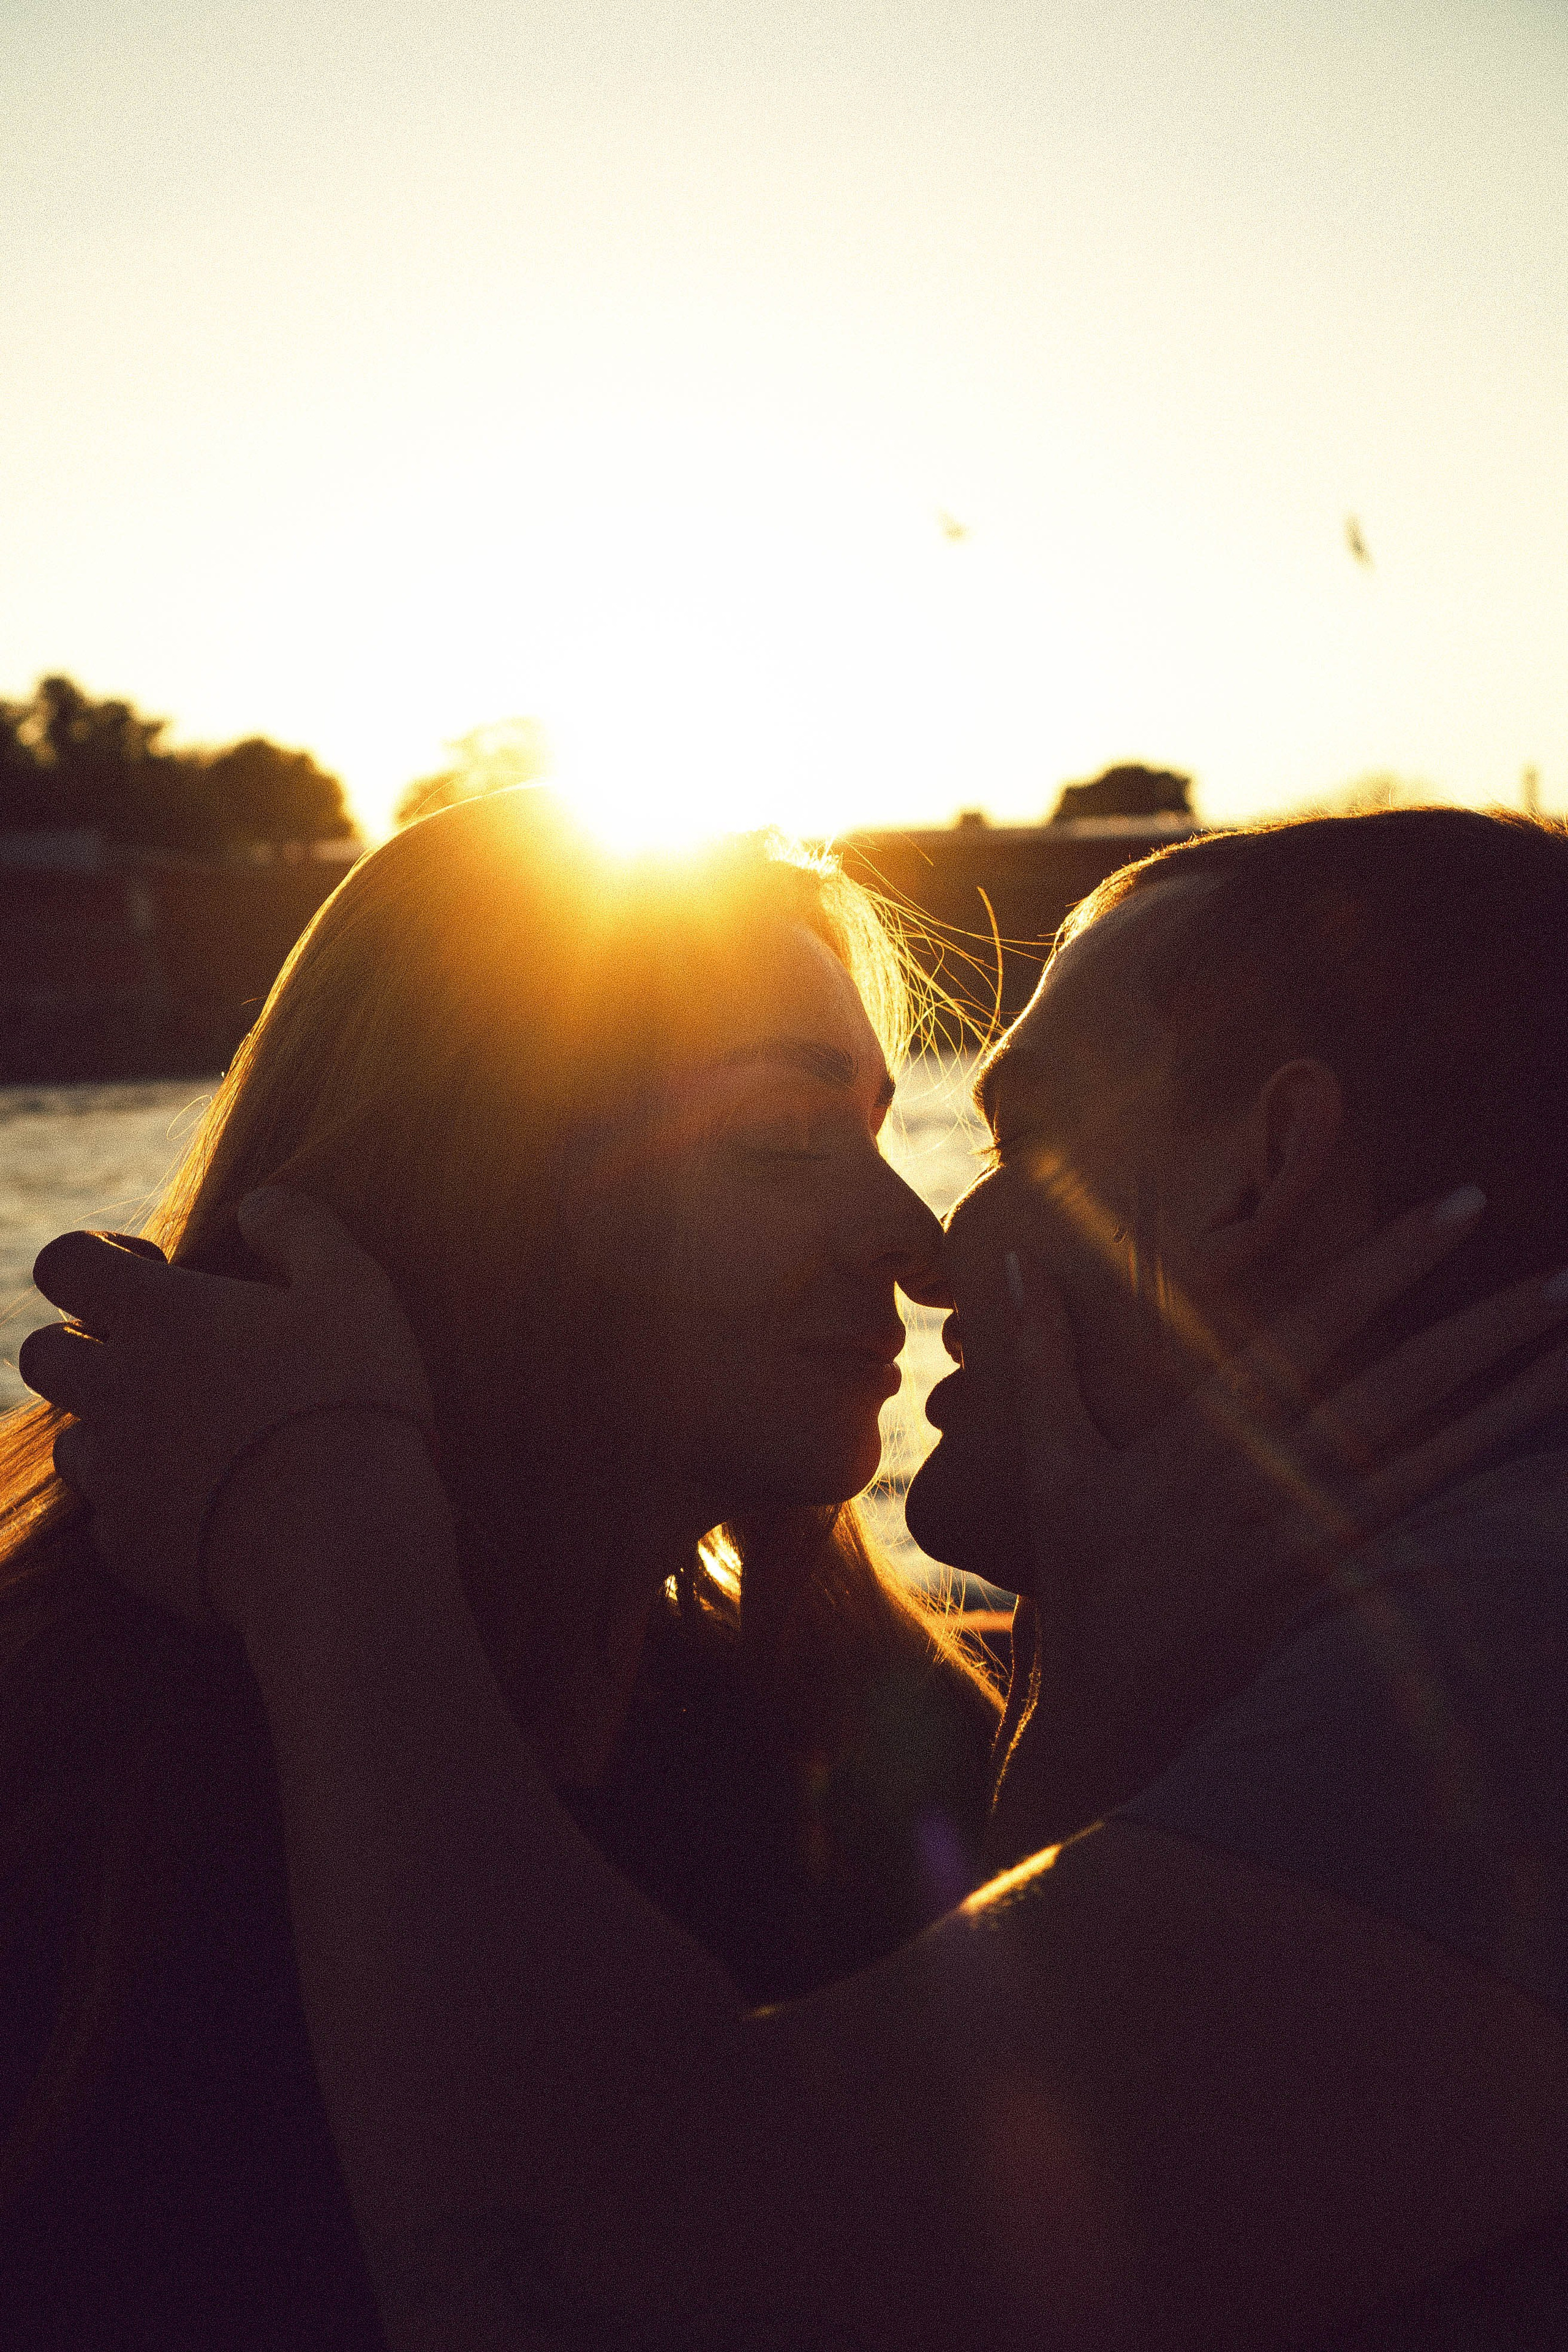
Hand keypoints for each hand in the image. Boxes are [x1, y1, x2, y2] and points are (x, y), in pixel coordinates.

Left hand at [20, 1189, 433, 1623]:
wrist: (344, 1548)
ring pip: (72, 1441)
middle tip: (162, 1358)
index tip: (151, 1270)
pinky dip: (149, 1509)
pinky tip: (215, 1513)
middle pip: (43, 1352)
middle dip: (84, 1343)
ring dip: (114, 1431)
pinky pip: (113, 1520)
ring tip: (195, 1439)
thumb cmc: (353, 1402)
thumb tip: (254, 1204)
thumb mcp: (354, 1288)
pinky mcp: (129, 1548)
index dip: (92, 1258)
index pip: (63, 1261)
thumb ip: (300, 1228)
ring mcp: (116, 1475)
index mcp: (163, 1316)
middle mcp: (117, 1391)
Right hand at [977, 1190, 1567, 1859]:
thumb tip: (1011, 1267)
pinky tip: (1537, 1451)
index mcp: (1211, 1431)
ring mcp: (1314, 1538)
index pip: (1318, 1325)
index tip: (1459, 1207)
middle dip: (1487, 1327)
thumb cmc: (1082, 1581)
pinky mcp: (1337, 1590)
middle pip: (1401, 1385)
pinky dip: (1482, 1490)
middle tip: (1566, 1275)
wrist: (1111, 1713)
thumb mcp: (1051, 1465)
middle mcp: (1274, 1476)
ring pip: (1434, 1456)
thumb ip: (1043, 1360)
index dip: (1392, 1262)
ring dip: (1513, 1404)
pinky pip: (1429, 1529)